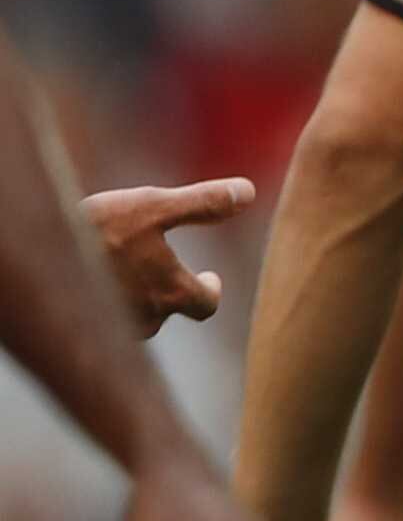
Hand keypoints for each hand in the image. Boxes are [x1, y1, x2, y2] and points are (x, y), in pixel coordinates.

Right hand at [82, 178, 255, 335]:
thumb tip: (248, 192)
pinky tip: (95, 280)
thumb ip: (203, 203)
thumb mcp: (154, 206)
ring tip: (125, 272)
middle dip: (170, 293)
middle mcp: (144, 320)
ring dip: (136, 298)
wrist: (36, 261)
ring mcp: (111, 328)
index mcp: (170, 293)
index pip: (205, 305)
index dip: (209, 292)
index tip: (209, 278)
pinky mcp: (83, 327)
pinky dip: (107, 302)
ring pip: (135, 318)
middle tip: (166, 277)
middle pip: (168, 312)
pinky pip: (104, 319)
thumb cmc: (96, 232)